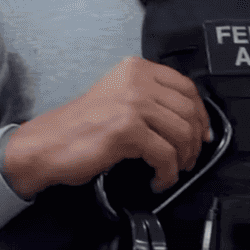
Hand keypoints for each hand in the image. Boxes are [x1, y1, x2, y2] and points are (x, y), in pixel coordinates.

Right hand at [3, 57, 210, 197]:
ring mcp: (133, 104)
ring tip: (173, 171)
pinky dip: (167, 174)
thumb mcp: (117, 97)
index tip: (203, 131)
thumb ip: (148, 98)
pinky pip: (166, 156)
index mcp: (136, 69)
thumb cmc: (79, 127)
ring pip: (182, 134)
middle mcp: (136, 81)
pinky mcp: (128, 130)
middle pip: (188, 111)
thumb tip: (187, 118)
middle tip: (189, 158)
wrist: (47, 145)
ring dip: (183, 159)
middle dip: (194, 141)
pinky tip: (157, 179)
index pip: (186, 86)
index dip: (201, 113)